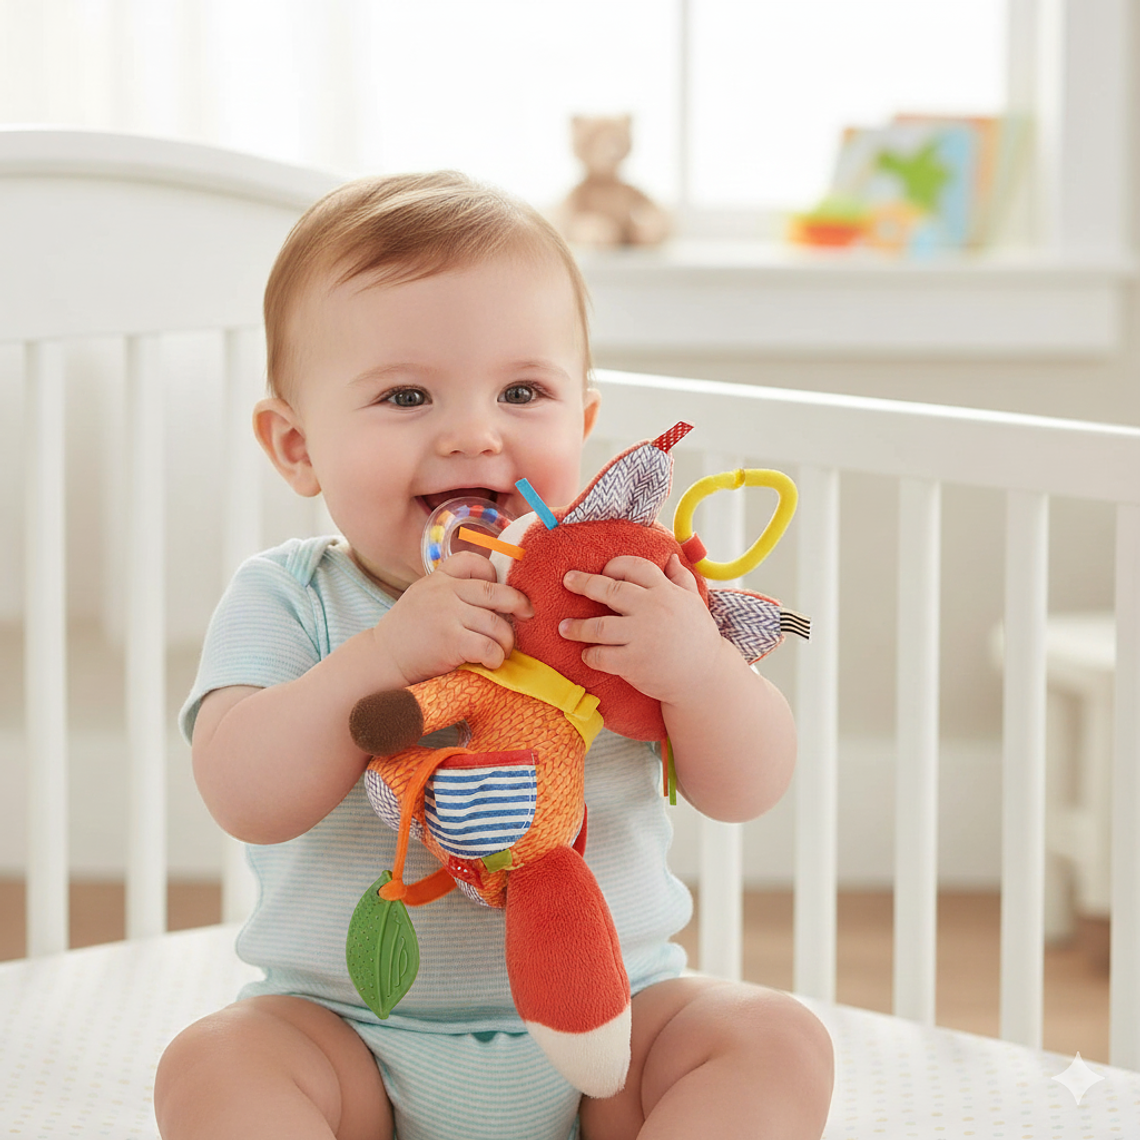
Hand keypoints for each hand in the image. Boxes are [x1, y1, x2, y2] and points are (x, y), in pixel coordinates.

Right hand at [371, 552, 533, 686]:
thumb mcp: (423, 598)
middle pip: (495, 592)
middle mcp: (444, 592)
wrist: (381, 660)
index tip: (501, 595)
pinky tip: (491, 663)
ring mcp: (448, 615)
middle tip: (527, 616)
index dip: (495, 575)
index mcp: (439, 579)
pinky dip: (496, 657)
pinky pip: (488, 646)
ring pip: (496, 624)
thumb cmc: (407, 634)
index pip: (474, 562)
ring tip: (503, 650)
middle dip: (518, 604)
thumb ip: (450, 592)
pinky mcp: (451, 641)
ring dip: (507, 641)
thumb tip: (494, 597)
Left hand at [559, 553, 723, 706]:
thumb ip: (681, 579)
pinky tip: (587, 654)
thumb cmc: (698, 638)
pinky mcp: (634, 663)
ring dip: (577, 627)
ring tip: (563, 627)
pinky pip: (602, 656)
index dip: (615, 565)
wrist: (705, 679)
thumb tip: (671, 558)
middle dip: (584, 583)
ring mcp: (642, 636)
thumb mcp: (694, 603)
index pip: (634, 567)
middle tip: (568, 581)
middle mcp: (651, 609)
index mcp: (665, 592)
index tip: (604, 571)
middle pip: (609, 589)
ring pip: (598, 626)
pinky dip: (590, 655)